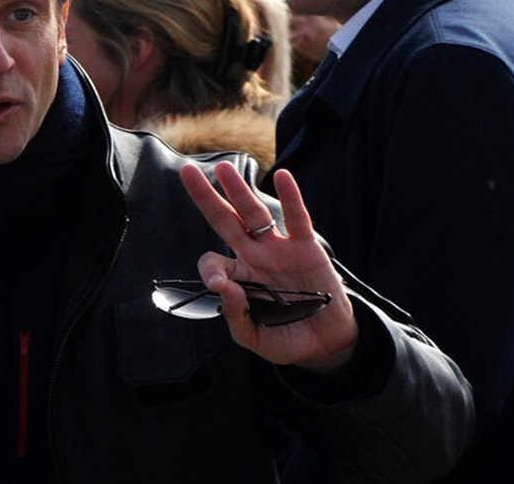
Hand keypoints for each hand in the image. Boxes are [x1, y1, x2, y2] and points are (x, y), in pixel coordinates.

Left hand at [179, 162, 357, 372]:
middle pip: (224, 220)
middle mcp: (254, 257)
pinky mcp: (306, 248)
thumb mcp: (254, 337)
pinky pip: (296, 219)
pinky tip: (284, 177)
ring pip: (254, 214)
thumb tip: (221, 286)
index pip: (214, 262)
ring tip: (224, 168)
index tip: (219, 284)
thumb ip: (234, 315)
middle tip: (187, 171)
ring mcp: (279, 250)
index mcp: (238, 278)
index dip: (211, 270)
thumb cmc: (286, 338)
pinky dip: (292, 197)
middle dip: (206, 197)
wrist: (326, 344)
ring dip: (239, 190)